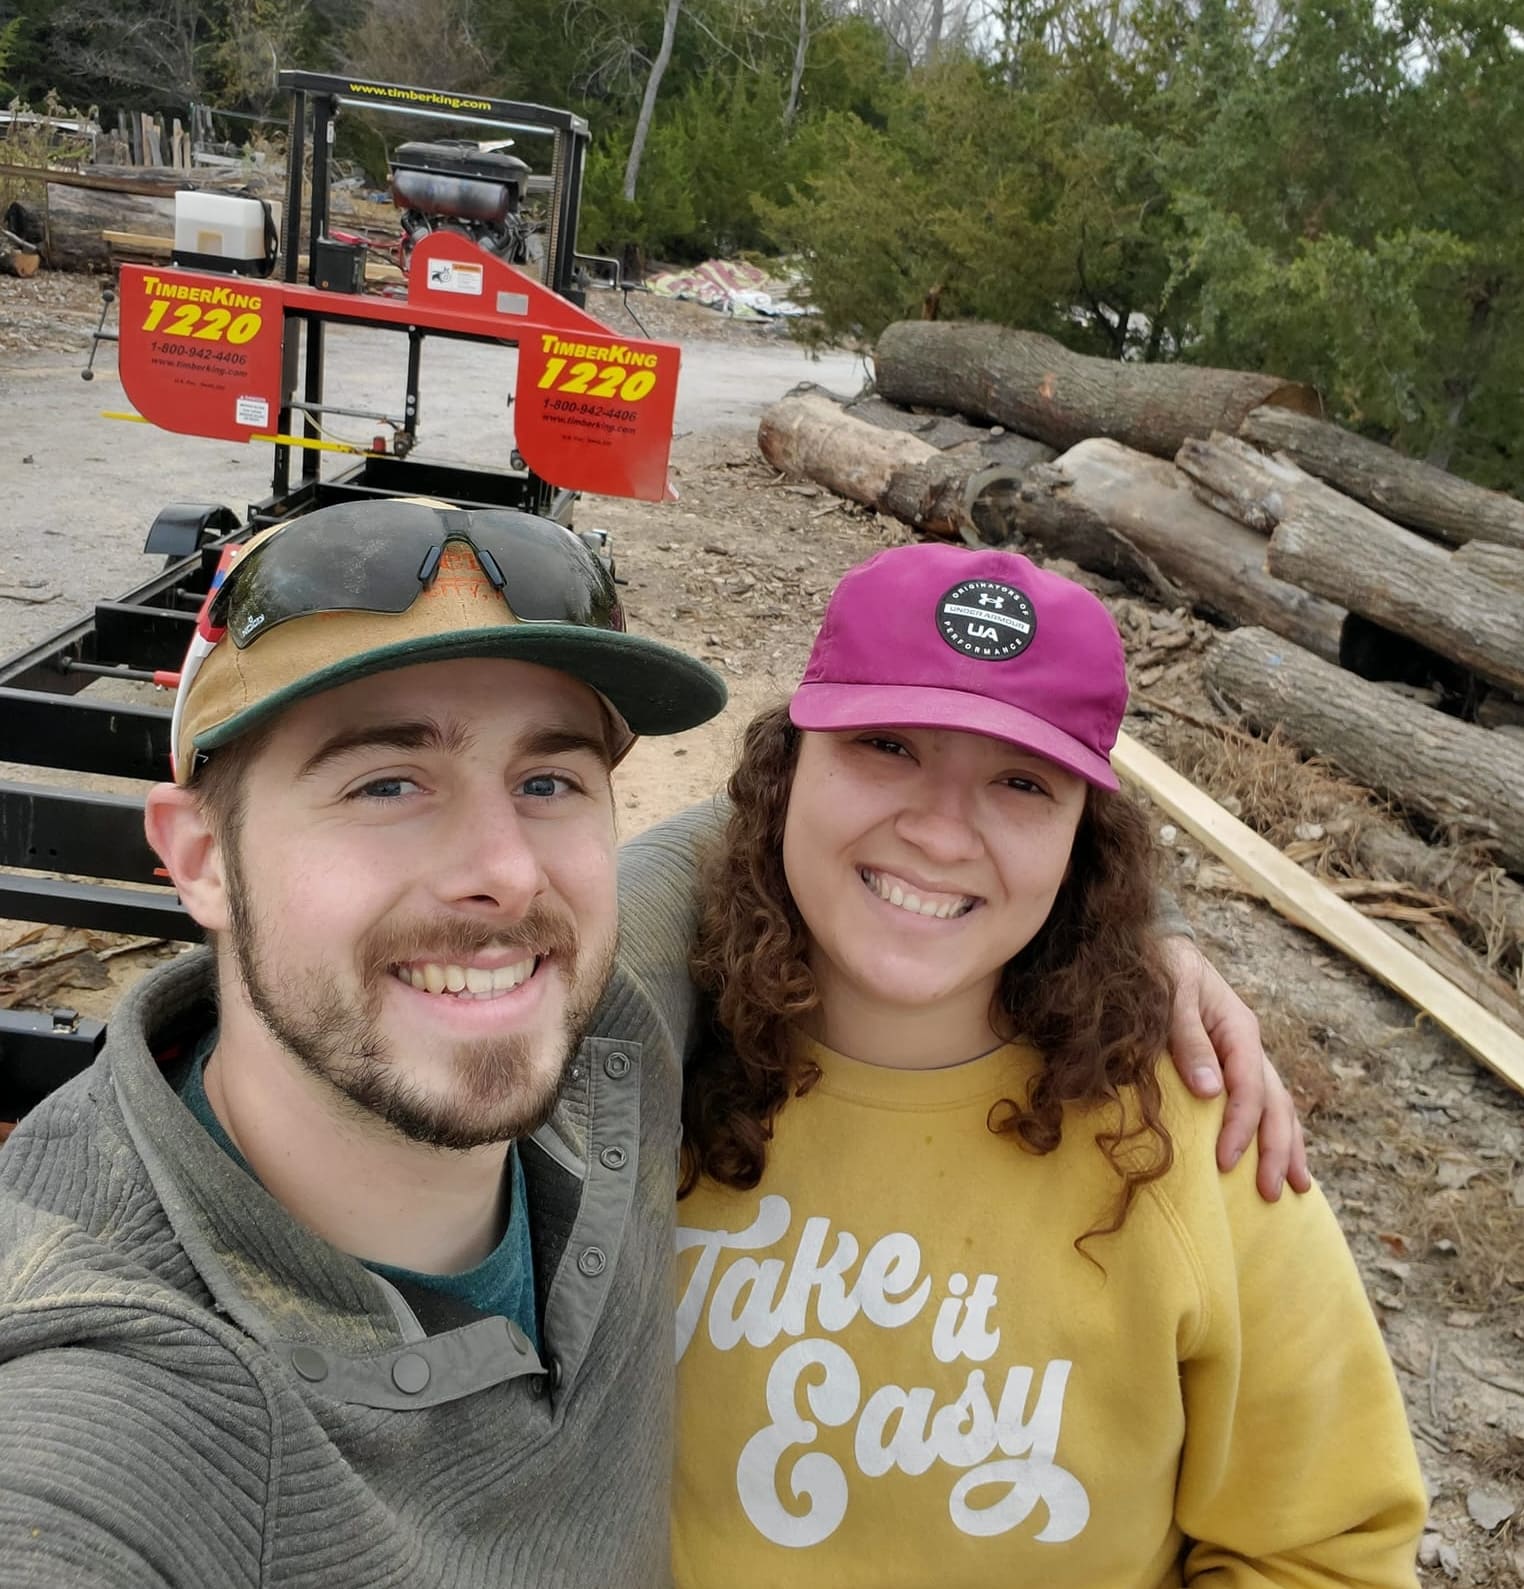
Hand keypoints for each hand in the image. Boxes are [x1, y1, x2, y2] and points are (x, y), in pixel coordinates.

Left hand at [1161, 937, 1310, 1200]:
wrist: (1156, 945)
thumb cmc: (1159, 967)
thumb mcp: (1170, 995)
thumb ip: (1188, 1039)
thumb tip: (1210, 1092)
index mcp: (1238, 1028)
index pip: (1249, 1088)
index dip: (1241, 1127)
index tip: (1225, 1162)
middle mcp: (1249, 1044)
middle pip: (1276, 1103)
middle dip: (1276, 1149)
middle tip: (1269, 1192)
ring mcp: (1245, 1054)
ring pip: (1279, 1105)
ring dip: (1286, 1146)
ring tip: (1295, 1187)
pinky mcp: (1232, 1062)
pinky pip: (1263, 1101)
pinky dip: (1272, 1131)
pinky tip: (1278, 1157)